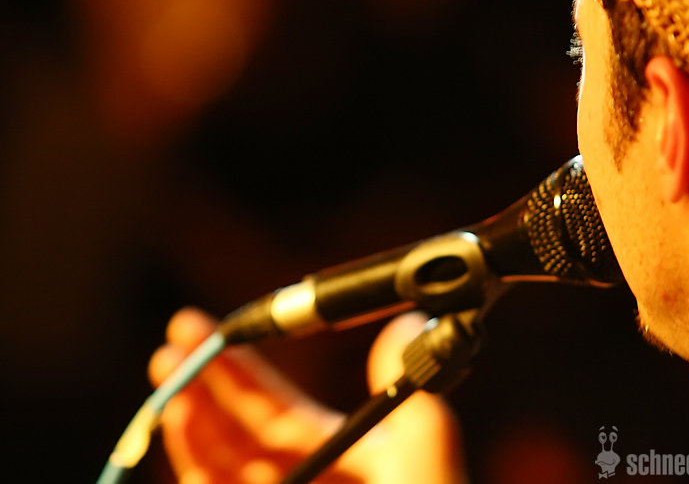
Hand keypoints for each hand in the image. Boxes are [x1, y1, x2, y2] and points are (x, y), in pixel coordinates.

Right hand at [149, 308, 466, 482]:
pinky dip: (191, 463)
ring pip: (219, 466)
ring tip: (168, 373)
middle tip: (177, 336)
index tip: (220, 329)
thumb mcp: (422, 467)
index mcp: (347, 466)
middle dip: (208, 383)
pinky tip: (177, 422)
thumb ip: (410, 398)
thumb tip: (409, 321)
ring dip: (190, 420)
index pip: (282, 410)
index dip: (248, 371)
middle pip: (241, 432)